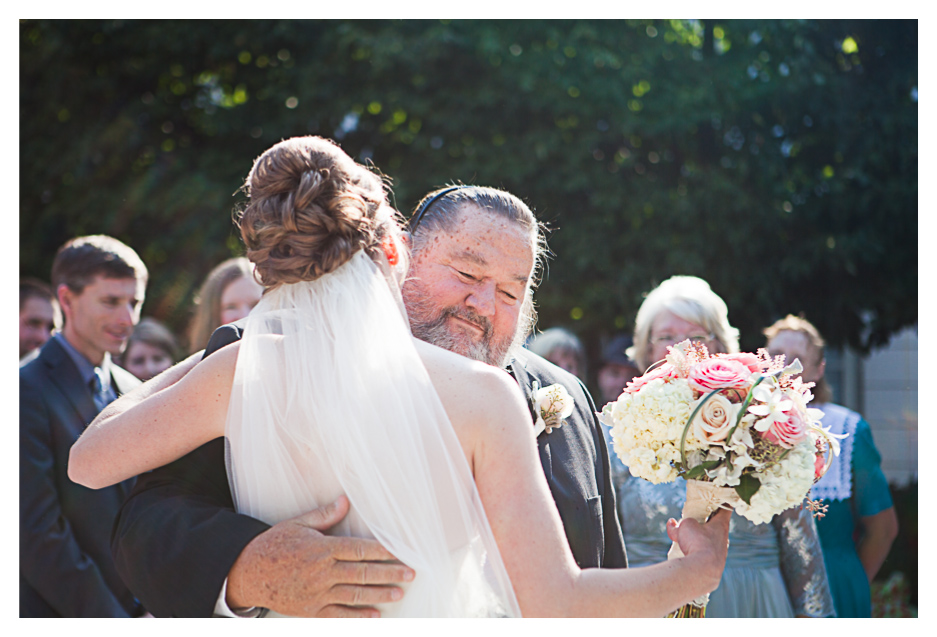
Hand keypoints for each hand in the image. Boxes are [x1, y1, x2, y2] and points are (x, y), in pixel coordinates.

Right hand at [226, 495, 414, 616]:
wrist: (247, 573)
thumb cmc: (274, 544)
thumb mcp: (297, 524)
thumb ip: (324, 515)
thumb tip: (345, 501)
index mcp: (322, 549)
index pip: (358, 549)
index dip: (382, 550)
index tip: (400, 551)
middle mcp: (322, 572)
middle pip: (362, 573)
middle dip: (389, 573)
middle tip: (411, 574)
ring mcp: (317, 594)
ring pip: (355, 595)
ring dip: (379, 594)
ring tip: (399, 593)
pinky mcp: (311, 610)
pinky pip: (339, 615)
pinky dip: (358, 617)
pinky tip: (376, 615)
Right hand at [666, 508, 729, 593]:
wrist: (702, 571)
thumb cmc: (697, 543)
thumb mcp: (685, 527)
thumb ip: (677, 525)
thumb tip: (671, 523)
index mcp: (720, 525)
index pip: (725, 509)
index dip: (722, 502)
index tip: (718, 498)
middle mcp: (723, 539)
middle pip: (717, 526)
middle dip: (708, 522)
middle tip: (697, 517)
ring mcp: (720, 553)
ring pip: (711, 541)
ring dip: (702, 539)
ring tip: (687, 538)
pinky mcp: (713, 565)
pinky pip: (705, 555)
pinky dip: (697, 552)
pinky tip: (686, 553)